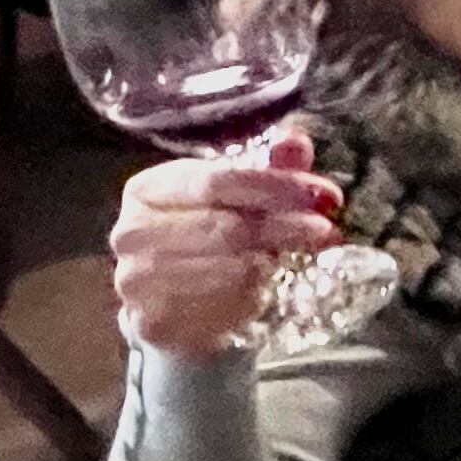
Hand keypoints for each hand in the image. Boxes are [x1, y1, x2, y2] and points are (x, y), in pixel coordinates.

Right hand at [107, 136, 344, 360]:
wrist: (172, 305)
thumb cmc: (207, 240)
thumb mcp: (235, 198)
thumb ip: (267, 169)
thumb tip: (295, 139)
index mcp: (148, 189)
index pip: (218, 180)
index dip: (276, 186)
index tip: (324, 195)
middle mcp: (132, 231)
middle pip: (226, 224)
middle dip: (286, 226)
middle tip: (328, 229)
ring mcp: (135, 280)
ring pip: (225, 267)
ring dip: (273, 261)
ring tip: (305, 255)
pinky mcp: (150, 321)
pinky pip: (216, 307)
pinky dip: (250, 296)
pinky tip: (269, 288)